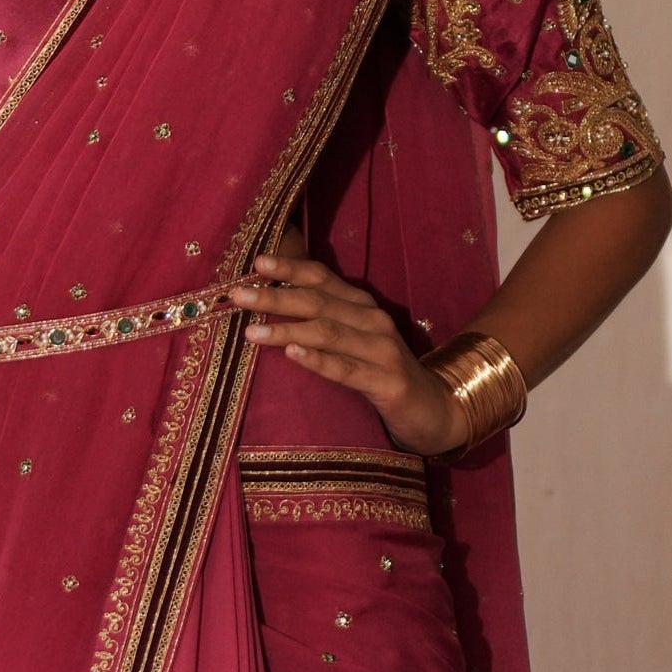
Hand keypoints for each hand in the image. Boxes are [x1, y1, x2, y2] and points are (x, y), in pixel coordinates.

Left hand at [230, 243, 469, 457]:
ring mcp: (382, 350)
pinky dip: (318, 360)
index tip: (256, 262)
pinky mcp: (386, 382)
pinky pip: (346, 369)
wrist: (433, 408)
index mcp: (361, 306)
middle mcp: (372, 320)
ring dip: (287, 329)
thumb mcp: (353, 340)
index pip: (321, 279)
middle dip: (275, 297)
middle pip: (318, 302)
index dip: (290, 268)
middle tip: (238, 295)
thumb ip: (322, 321)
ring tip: (251, 332)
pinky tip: (293, 353)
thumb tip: (269, 307)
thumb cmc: (381, 373)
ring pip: (328, 332)